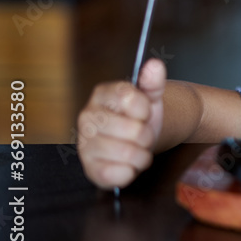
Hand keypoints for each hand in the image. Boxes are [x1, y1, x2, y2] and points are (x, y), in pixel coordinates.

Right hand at [77, 58, 165, 188]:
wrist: (135, 141)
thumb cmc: (140, 117)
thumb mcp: (150, 96)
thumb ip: (153, 81)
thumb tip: (155, 65)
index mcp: (102, 95)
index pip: (129, 98)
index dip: (145, 108)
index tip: (143, 112)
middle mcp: (87, 117)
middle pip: (133, 130)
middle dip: (146, 135)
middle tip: (142, 134)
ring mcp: (85, 144)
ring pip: (128, 154)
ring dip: (142, 155)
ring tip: (137, 148)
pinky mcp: (89, 169)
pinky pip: (120, 174)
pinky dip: (132, 171)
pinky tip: (127, 163)